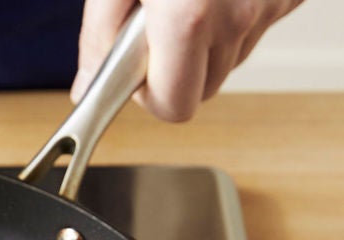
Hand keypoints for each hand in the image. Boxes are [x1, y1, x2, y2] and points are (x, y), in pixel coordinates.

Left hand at [73, 0, 302, 121]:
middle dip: (174, 72)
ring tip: (184, 0)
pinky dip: (232, 18)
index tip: (135, 76)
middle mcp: (237, 16)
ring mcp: (270, 5)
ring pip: (228, 61)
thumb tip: (87, 88)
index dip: (148, 97)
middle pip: (202, 91)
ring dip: (203, 44)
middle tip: (155, 30)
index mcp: (188, 17)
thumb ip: (98, 39)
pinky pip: (255, 30)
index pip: (174, 109)